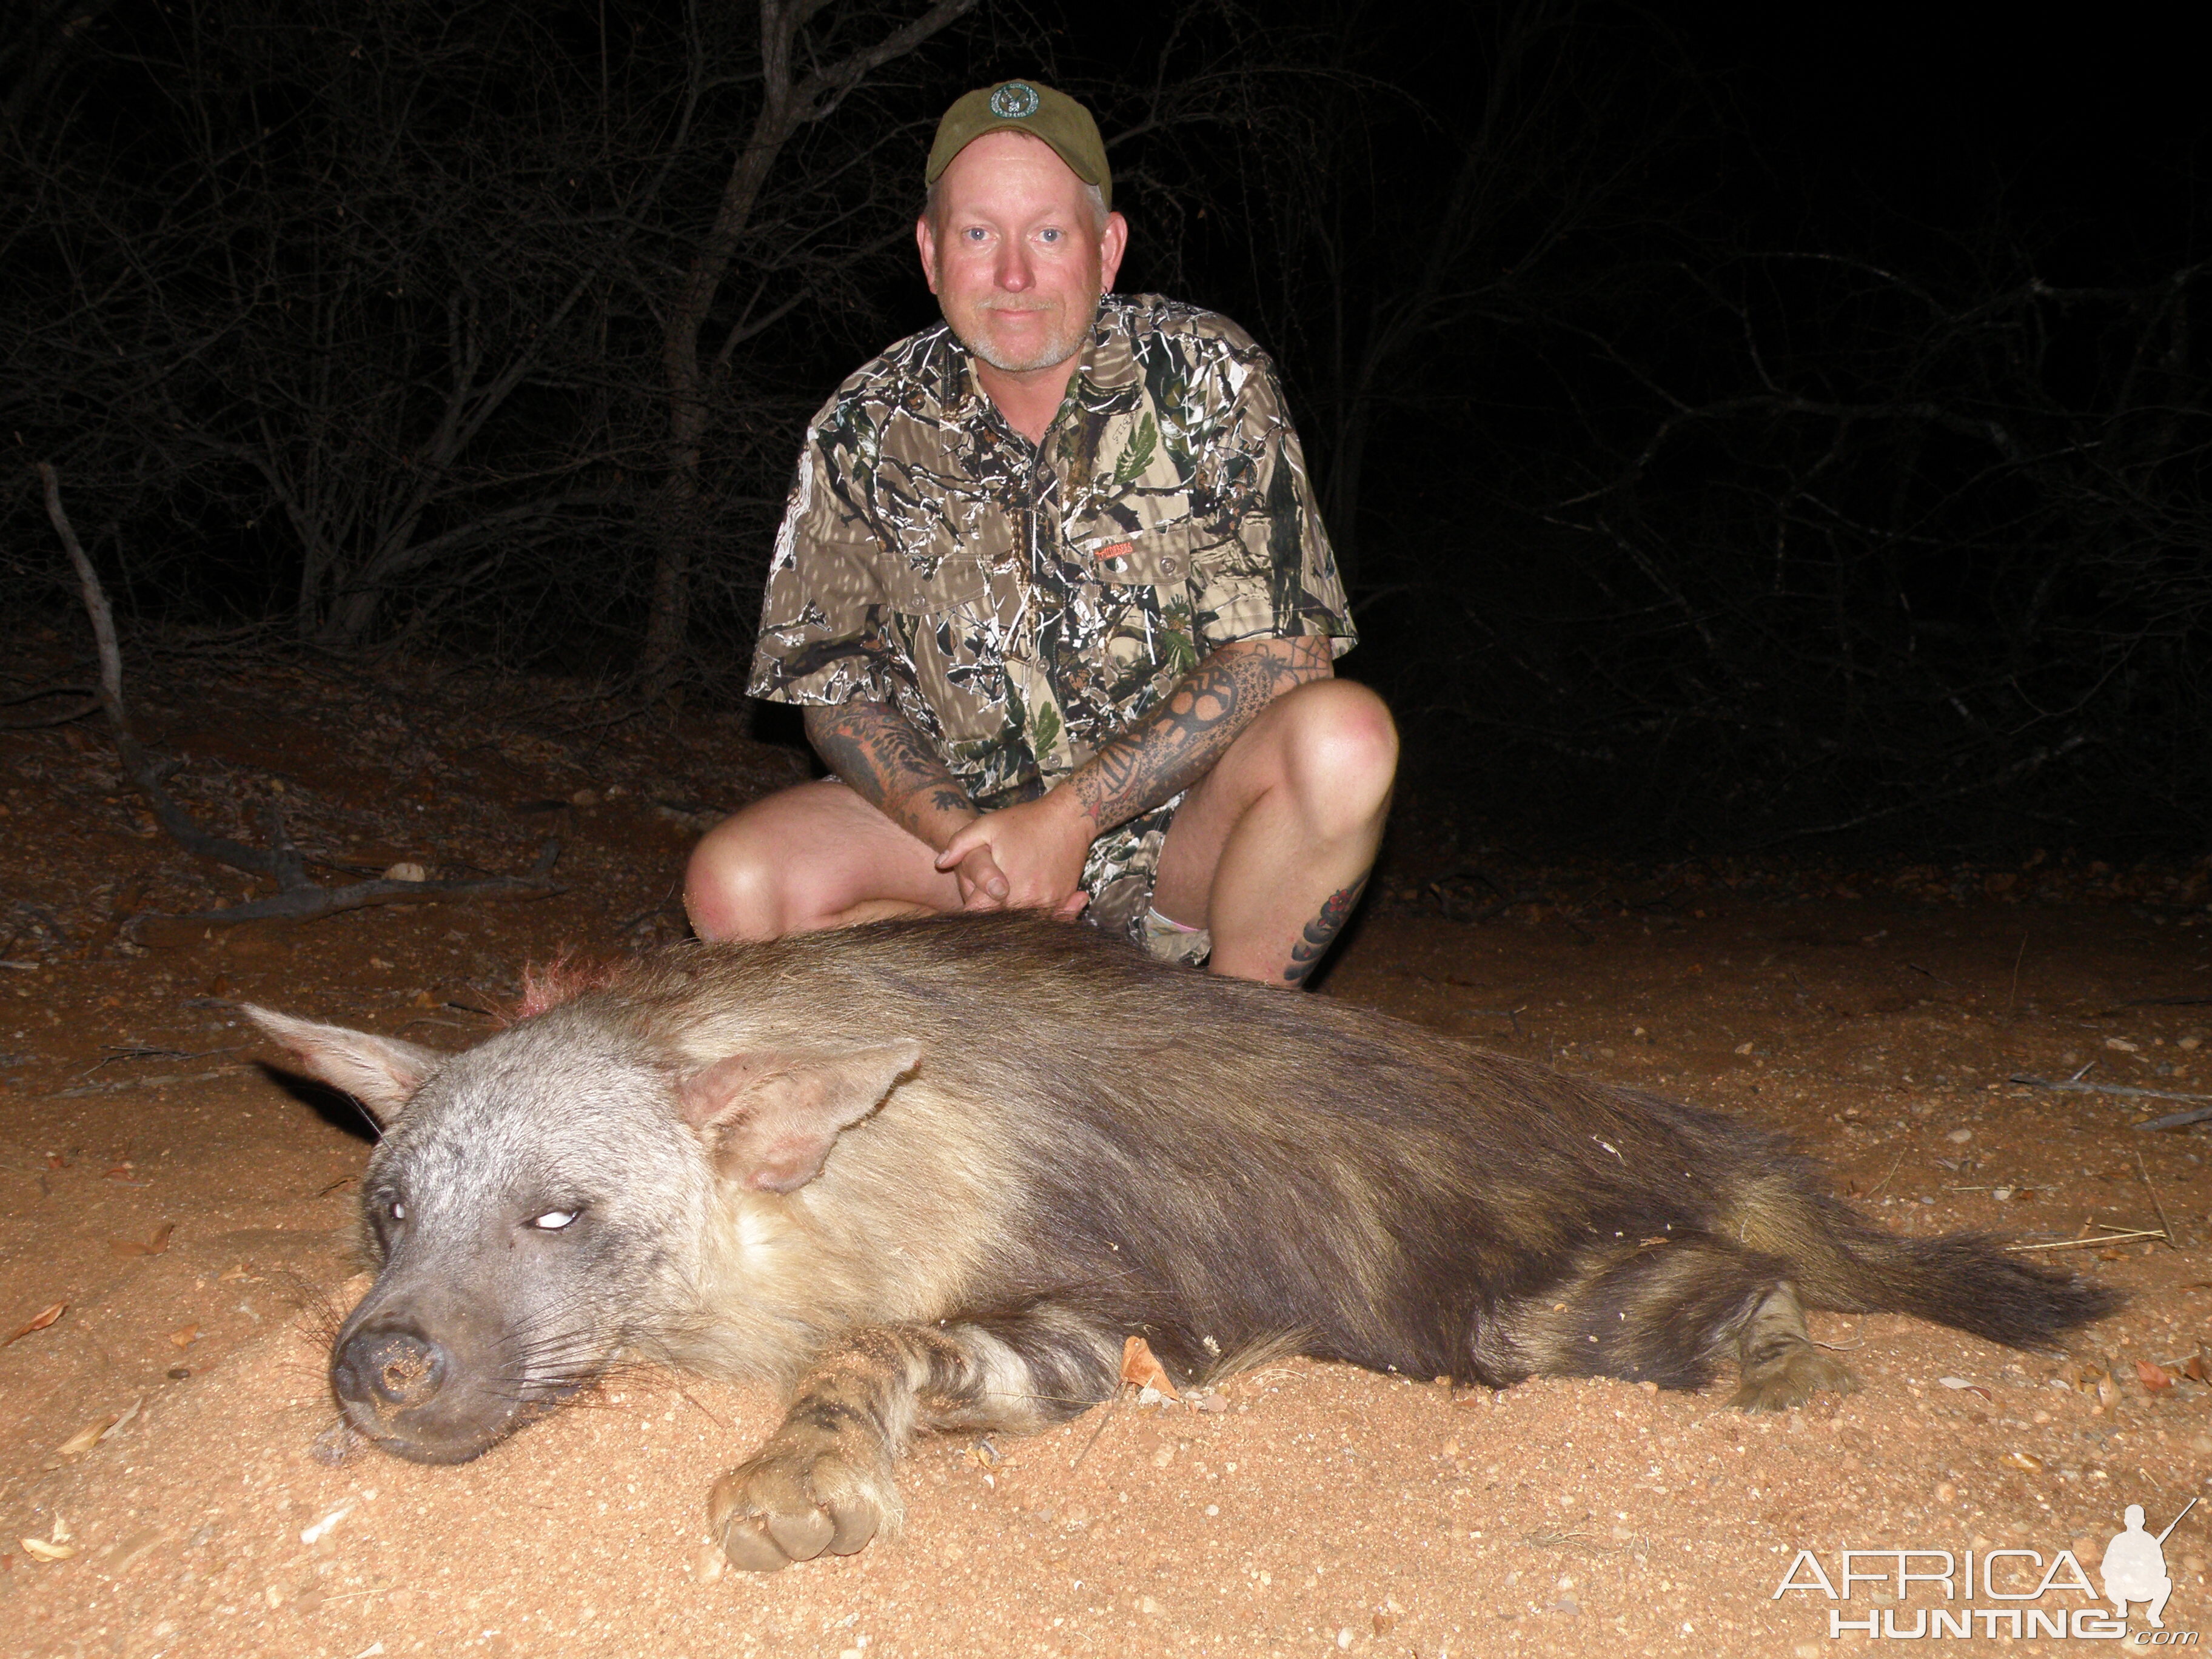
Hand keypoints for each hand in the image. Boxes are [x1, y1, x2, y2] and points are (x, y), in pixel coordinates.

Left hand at [935, 791, 1092, 918]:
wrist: (1069, 817)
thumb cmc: (1025, 820)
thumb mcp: (986, 825)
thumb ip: (959, 844)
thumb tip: (940, 863)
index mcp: (1002, 888)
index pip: (978, 916)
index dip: (970, 914)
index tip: (969, 907)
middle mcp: (1026, 900)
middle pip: (1001, 924)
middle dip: (991, 918)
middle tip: (987, 906)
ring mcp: (1047, 902)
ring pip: (1025, 924)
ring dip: (1015, 920)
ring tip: (1009, 904)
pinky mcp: (1063, 900)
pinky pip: (1049, 919)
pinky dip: (1039, 917)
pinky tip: (1030, 906)